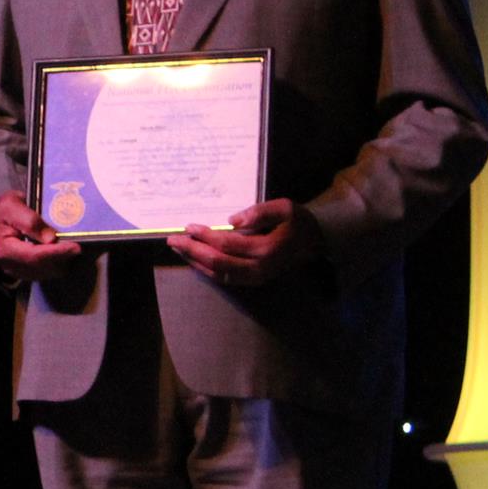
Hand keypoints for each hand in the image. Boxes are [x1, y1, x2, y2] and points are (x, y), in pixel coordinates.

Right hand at [0, 190, 86, 283]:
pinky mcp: (27, 273)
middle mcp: (10, 265)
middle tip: (78, 245)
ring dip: (62, 260)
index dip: (56, 252)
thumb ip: (29, 220)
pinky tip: (61, 251)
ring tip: (69, 246)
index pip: (33, 256)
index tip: (75, 247)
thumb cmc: (4, 210)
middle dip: (62, 256)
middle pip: (44, 267)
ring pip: (49, 272)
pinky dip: (58, 262)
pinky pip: (48, 273)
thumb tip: (51, 238)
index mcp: (4, 249)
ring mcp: (18, 272)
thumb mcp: (11, 205)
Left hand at [169, 198, 322, 287]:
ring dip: (196, 262)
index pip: (228, 244)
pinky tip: (193, 260)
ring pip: (219, 274)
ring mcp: (256, 278)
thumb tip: (231, 220)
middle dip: (193, 251)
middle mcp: (260, 268)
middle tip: (172, 240)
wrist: (315, 241)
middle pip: (219, 262)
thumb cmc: (297, 221)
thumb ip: (259, 212)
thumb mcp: (284, 208)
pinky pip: (225, 279)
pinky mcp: (253, 281)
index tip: (189, 226)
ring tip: (178, 249)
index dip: (206, 236)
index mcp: (268, 249)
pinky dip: (206, 270)